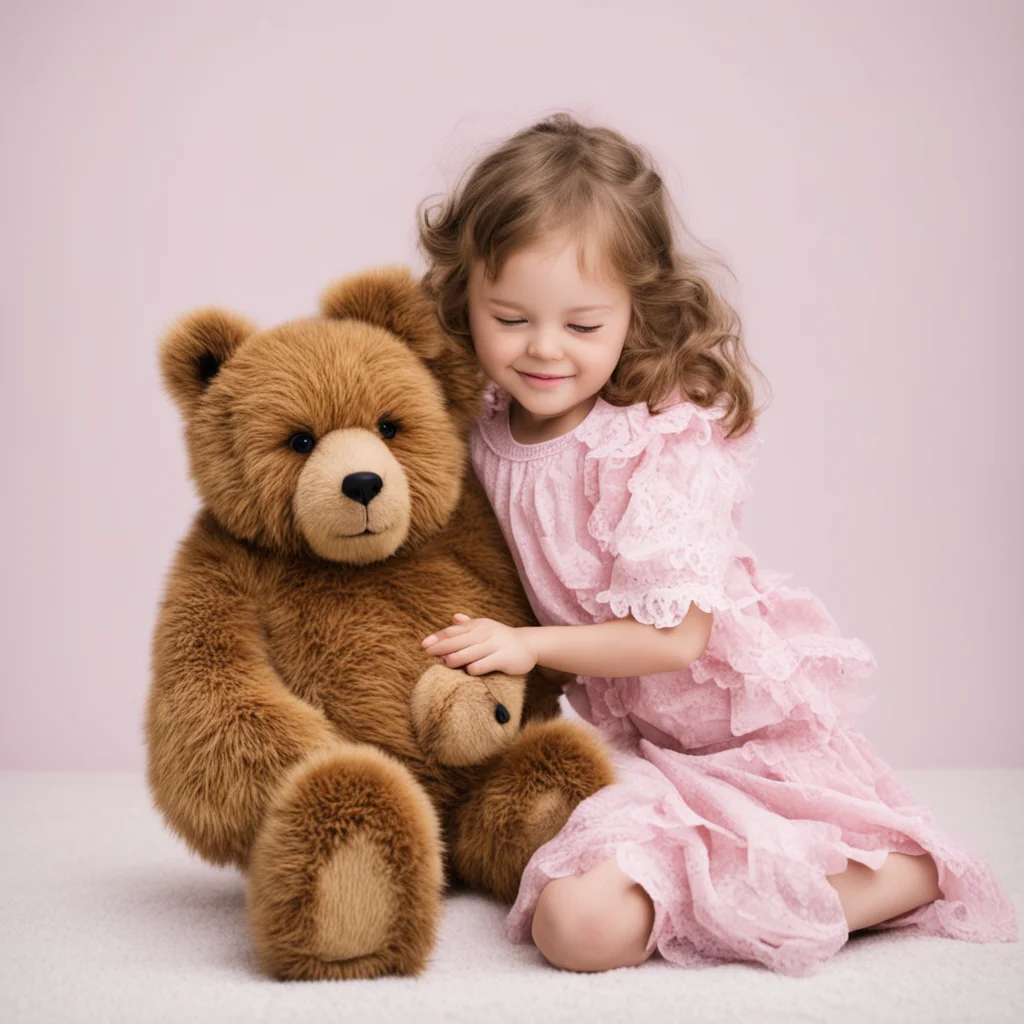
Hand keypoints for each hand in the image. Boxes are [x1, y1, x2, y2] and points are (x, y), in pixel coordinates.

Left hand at [422, 613, 536, 675]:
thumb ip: (469, 624)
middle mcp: (485, 633)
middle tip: (427, 653)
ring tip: (444, 663)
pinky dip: (475, 668)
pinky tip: (468, 671)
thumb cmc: (501, 638)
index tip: (424, 644)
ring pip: (470, 652)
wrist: (529, 645)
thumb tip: (454, 617)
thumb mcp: (486, 628)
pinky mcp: (504, 658)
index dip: (438, 637)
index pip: (454, 630)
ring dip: (455, 658)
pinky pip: (485, 664)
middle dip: (442, 647)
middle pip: (459, 640)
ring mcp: (495, 645)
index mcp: (478, 626)